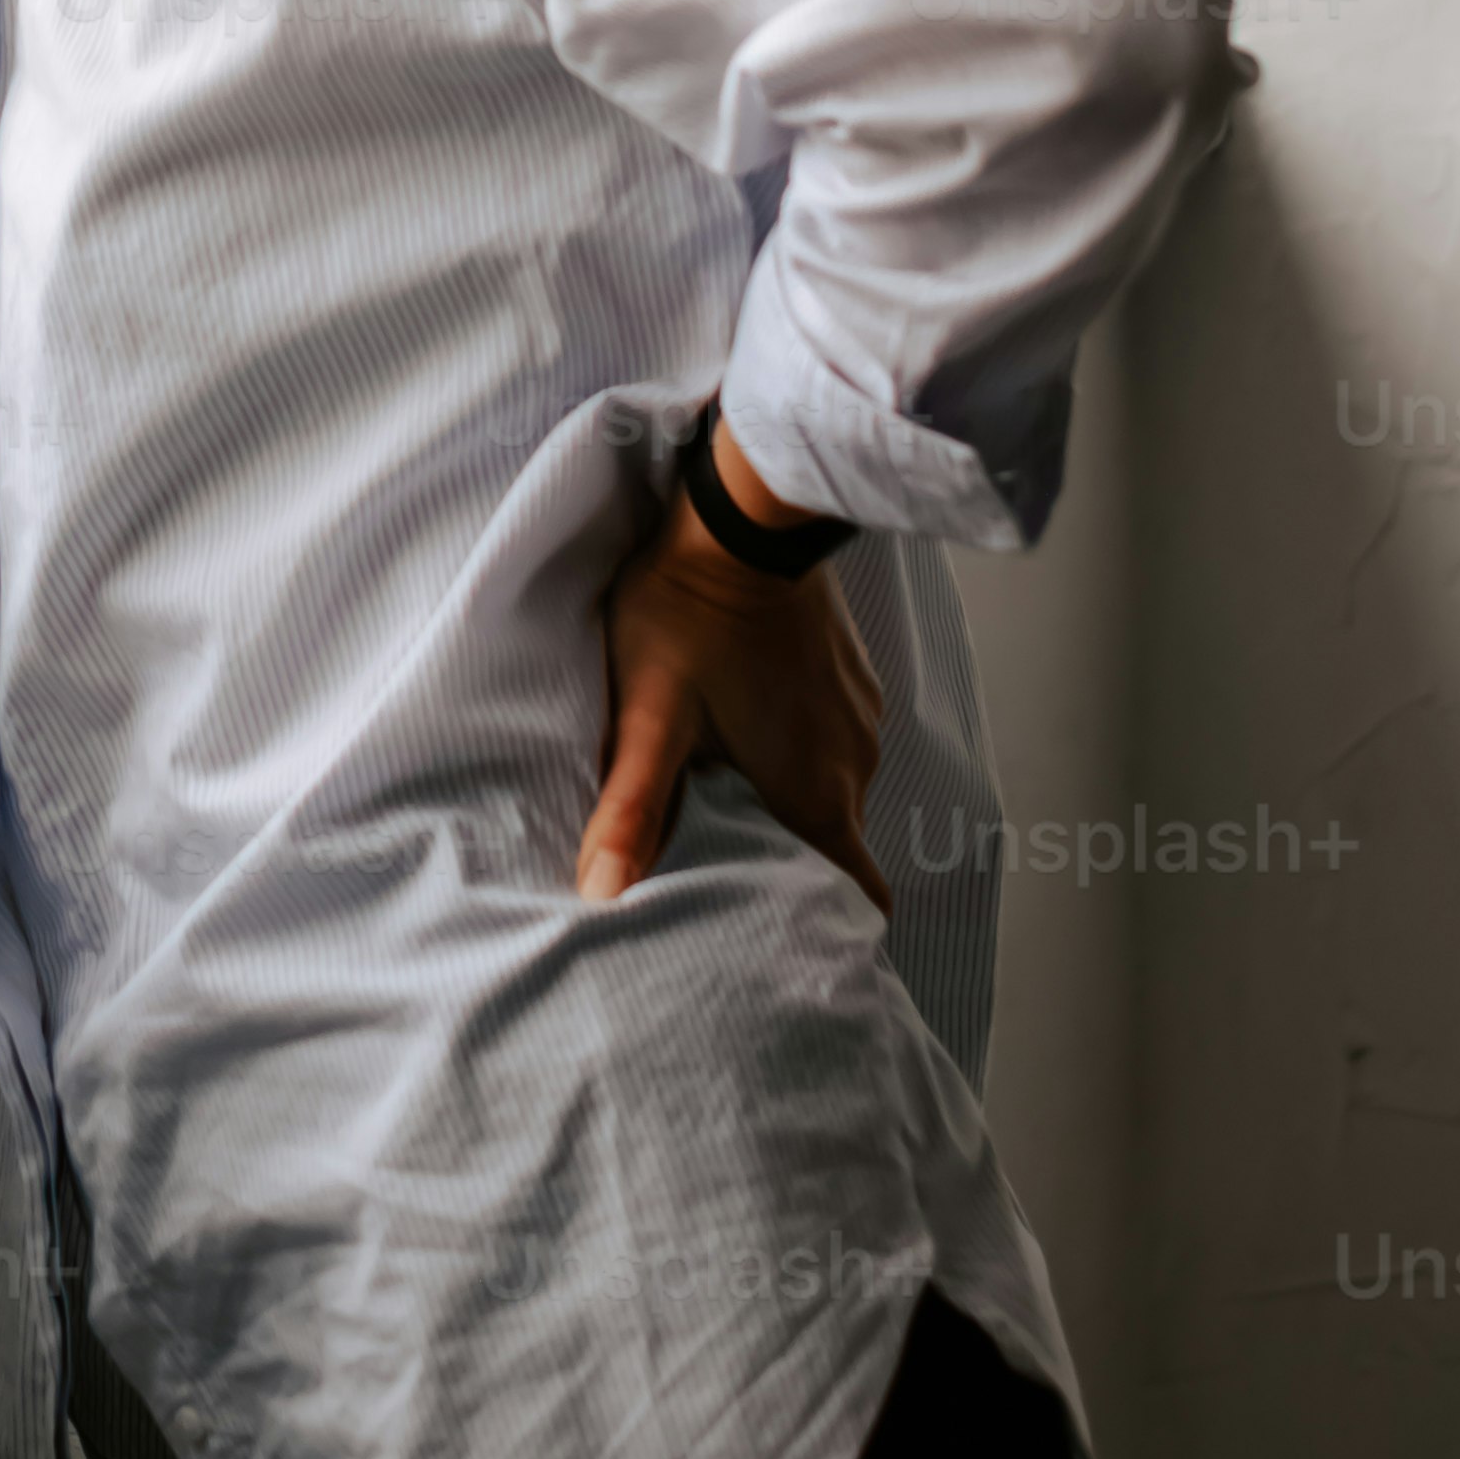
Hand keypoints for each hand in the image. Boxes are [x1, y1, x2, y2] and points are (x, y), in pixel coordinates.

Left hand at [578, 498, 889, 915]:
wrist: (743, 512)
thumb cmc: (692, 611)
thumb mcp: (649, 714)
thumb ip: (633, 808)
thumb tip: (601, 894)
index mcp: (816, 793)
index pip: (856, 895)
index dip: (829, 929)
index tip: (791, 946)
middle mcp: (855, 765)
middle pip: (836, 848)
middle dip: (789, 869)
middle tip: (727, 872)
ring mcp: (859, 718)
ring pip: (831, 791)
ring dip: (789, 802)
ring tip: (727, 802)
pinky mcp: (850, 677)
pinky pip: (831, 740)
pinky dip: (797, 751)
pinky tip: (747, 732)